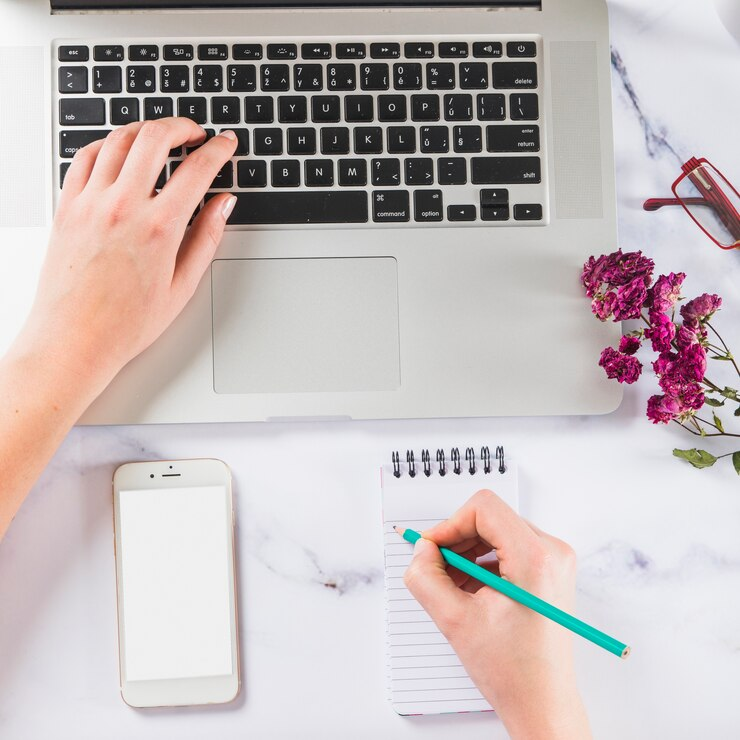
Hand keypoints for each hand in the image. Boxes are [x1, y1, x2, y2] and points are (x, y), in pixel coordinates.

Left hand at [16, 117, 236, 391]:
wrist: (74, 340)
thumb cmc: (126, 323)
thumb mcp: (182, 286)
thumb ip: (207, 238)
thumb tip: (224, 205)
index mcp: (159, 228)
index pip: (197, 170)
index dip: (218, 150)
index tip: (225, 143)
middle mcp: (123, 207)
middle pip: (154, 138)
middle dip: (181, 126)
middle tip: (194, 132)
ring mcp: (90, 203)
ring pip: (118, 140)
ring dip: (144, 130)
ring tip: (159, 136)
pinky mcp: (67, 206)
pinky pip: (85, 157)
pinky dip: (107, 144)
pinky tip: (119, 151)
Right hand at [403, 490, 590, 739]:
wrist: (543, 702)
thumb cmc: (513, 671)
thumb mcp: (455, 621)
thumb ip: (426, 577)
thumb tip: (421, 549)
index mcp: (535, 558)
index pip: (484, 508)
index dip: (450, 524)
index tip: (432, 548)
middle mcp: (552, 552)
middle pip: (491, 518)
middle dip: (457, 541)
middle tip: (436, 568)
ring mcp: (555, 561)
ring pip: (497, 532)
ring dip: (469, 553)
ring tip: (454, 586)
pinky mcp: (550, 571)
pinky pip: (509, 548)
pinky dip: (483, 563)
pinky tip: (471, 592)